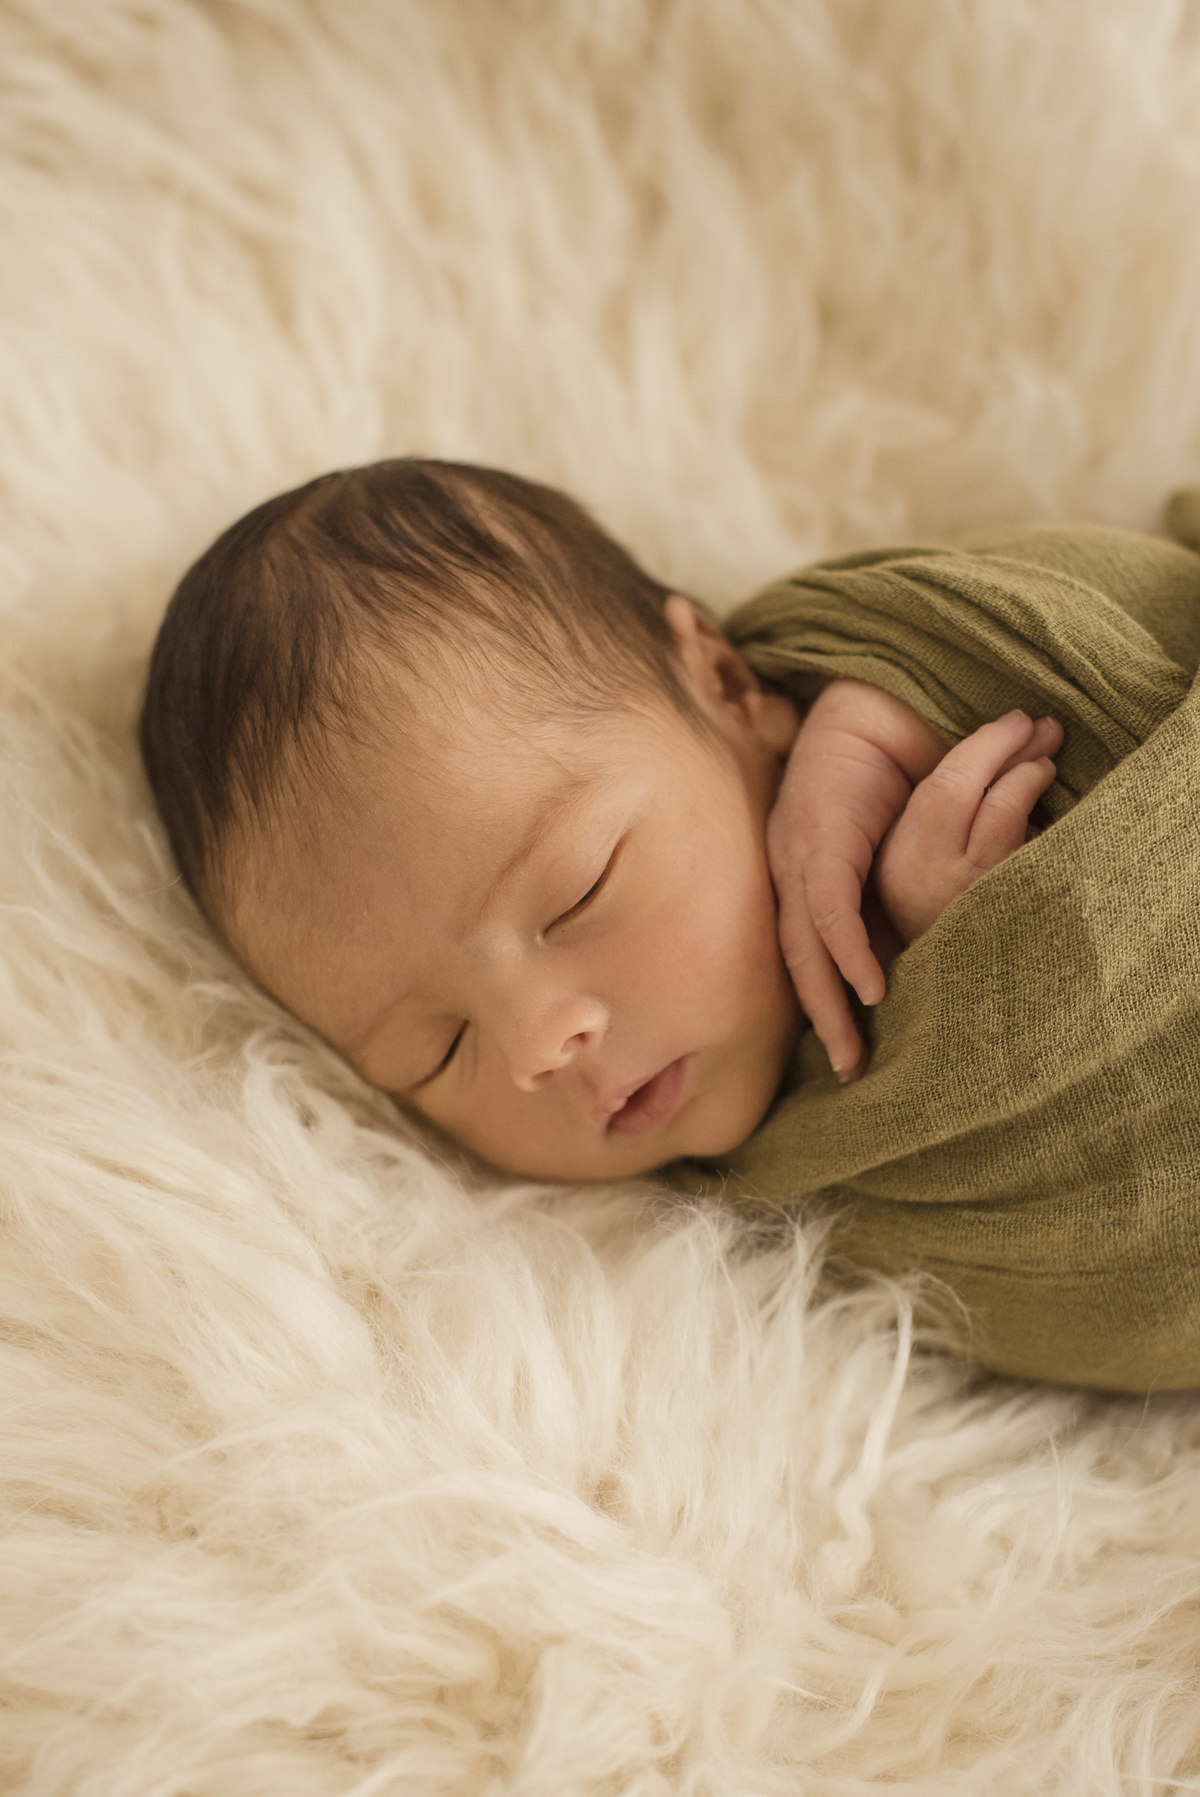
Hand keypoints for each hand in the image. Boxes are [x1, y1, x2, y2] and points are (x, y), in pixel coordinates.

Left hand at [768, 684, 938, 1082]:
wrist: (874, 701)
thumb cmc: (886, 766)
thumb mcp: (888, 838)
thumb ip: (892, 884)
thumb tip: (923, 930)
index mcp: (800, 874)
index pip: (805, 954)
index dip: (825, 1002)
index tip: (852, 1048)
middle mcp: (789, 873)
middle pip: (797, 964)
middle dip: (825, 1021)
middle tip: (852, 1073)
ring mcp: (797, 857)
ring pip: (806, 949)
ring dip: (831, 1004)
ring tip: (855, 1051)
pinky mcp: (818, 840)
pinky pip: (829, 910)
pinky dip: (848, 952)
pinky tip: (870, 986)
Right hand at [874, 710, 1062, 943]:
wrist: (946, 975)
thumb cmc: (921, 894)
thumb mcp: (908, 848)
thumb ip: (937, 804)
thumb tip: (992, 745)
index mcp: (902, 858)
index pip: (947, 785)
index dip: (988, 745)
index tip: (1013, 722)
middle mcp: (936, 880)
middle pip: (985, 796)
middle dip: (1017, 753)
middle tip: (1043, 728)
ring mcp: (977, 899)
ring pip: (1014, 821)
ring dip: (1034, 781)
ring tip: (1046, 761)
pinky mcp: (1011, 913)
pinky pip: (1034, 854)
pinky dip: (1041, 824)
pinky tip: (1045, 806)